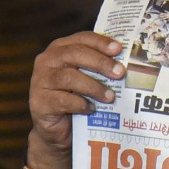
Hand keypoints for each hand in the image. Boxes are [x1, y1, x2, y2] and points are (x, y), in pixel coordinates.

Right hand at [28, 32, 125, 168]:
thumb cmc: (76, 96)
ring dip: (94, 86)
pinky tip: (93, 109)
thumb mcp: (88, 77)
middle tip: (120, 73)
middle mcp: (47, 61)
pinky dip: (81, 104)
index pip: (82, 39)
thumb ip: (99, 66)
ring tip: (110, 96)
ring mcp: (40, 81)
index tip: (119, 49)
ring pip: (69, 78)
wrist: (58, 129)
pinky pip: (63, 100)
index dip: (101, 42)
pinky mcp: (39, 103)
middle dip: (101, 63)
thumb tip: (128, 60)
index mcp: (60, 48)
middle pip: (75, 54)